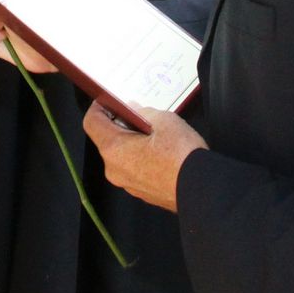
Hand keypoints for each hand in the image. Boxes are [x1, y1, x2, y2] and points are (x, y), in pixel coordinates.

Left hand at [82, 103, 207, 213]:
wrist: (201, 190)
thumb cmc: (181, 156)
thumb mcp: (163, 120)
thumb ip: (141, 111)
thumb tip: (133, 109)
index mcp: (114, 149)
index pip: (92, 122)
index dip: (98, 107)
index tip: (109, 100)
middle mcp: (114, 169)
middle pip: (107, 139)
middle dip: (120, 124)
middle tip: (139, 115)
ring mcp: (127, 183)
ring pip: (121, 155)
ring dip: (132, 141)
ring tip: (155, 133)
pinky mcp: (141, 192)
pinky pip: (134, 168)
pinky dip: (140, 157)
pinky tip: (161, 152)